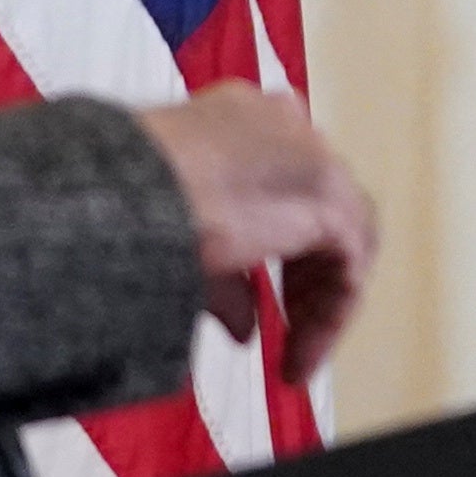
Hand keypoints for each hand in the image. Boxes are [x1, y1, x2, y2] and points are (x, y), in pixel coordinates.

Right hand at [135, 84, 375, 386]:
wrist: (127, 193)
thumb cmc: (127, 202)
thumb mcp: (183, 244)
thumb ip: (227, 283)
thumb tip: (244, 325)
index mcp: (239, 122)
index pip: (285, 180)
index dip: (286, 246)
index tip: (265, 290)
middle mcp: (281, 129)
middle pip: (322, 211)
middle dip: (307, 277)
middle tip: (287, 327)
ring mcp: (311, 156)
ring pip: (345, 239)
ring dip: (320, 301)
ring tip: (293, 351)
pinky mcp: (328, 194)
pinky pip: (348, 268)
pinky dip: (327, 317)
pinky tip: (299, 354)